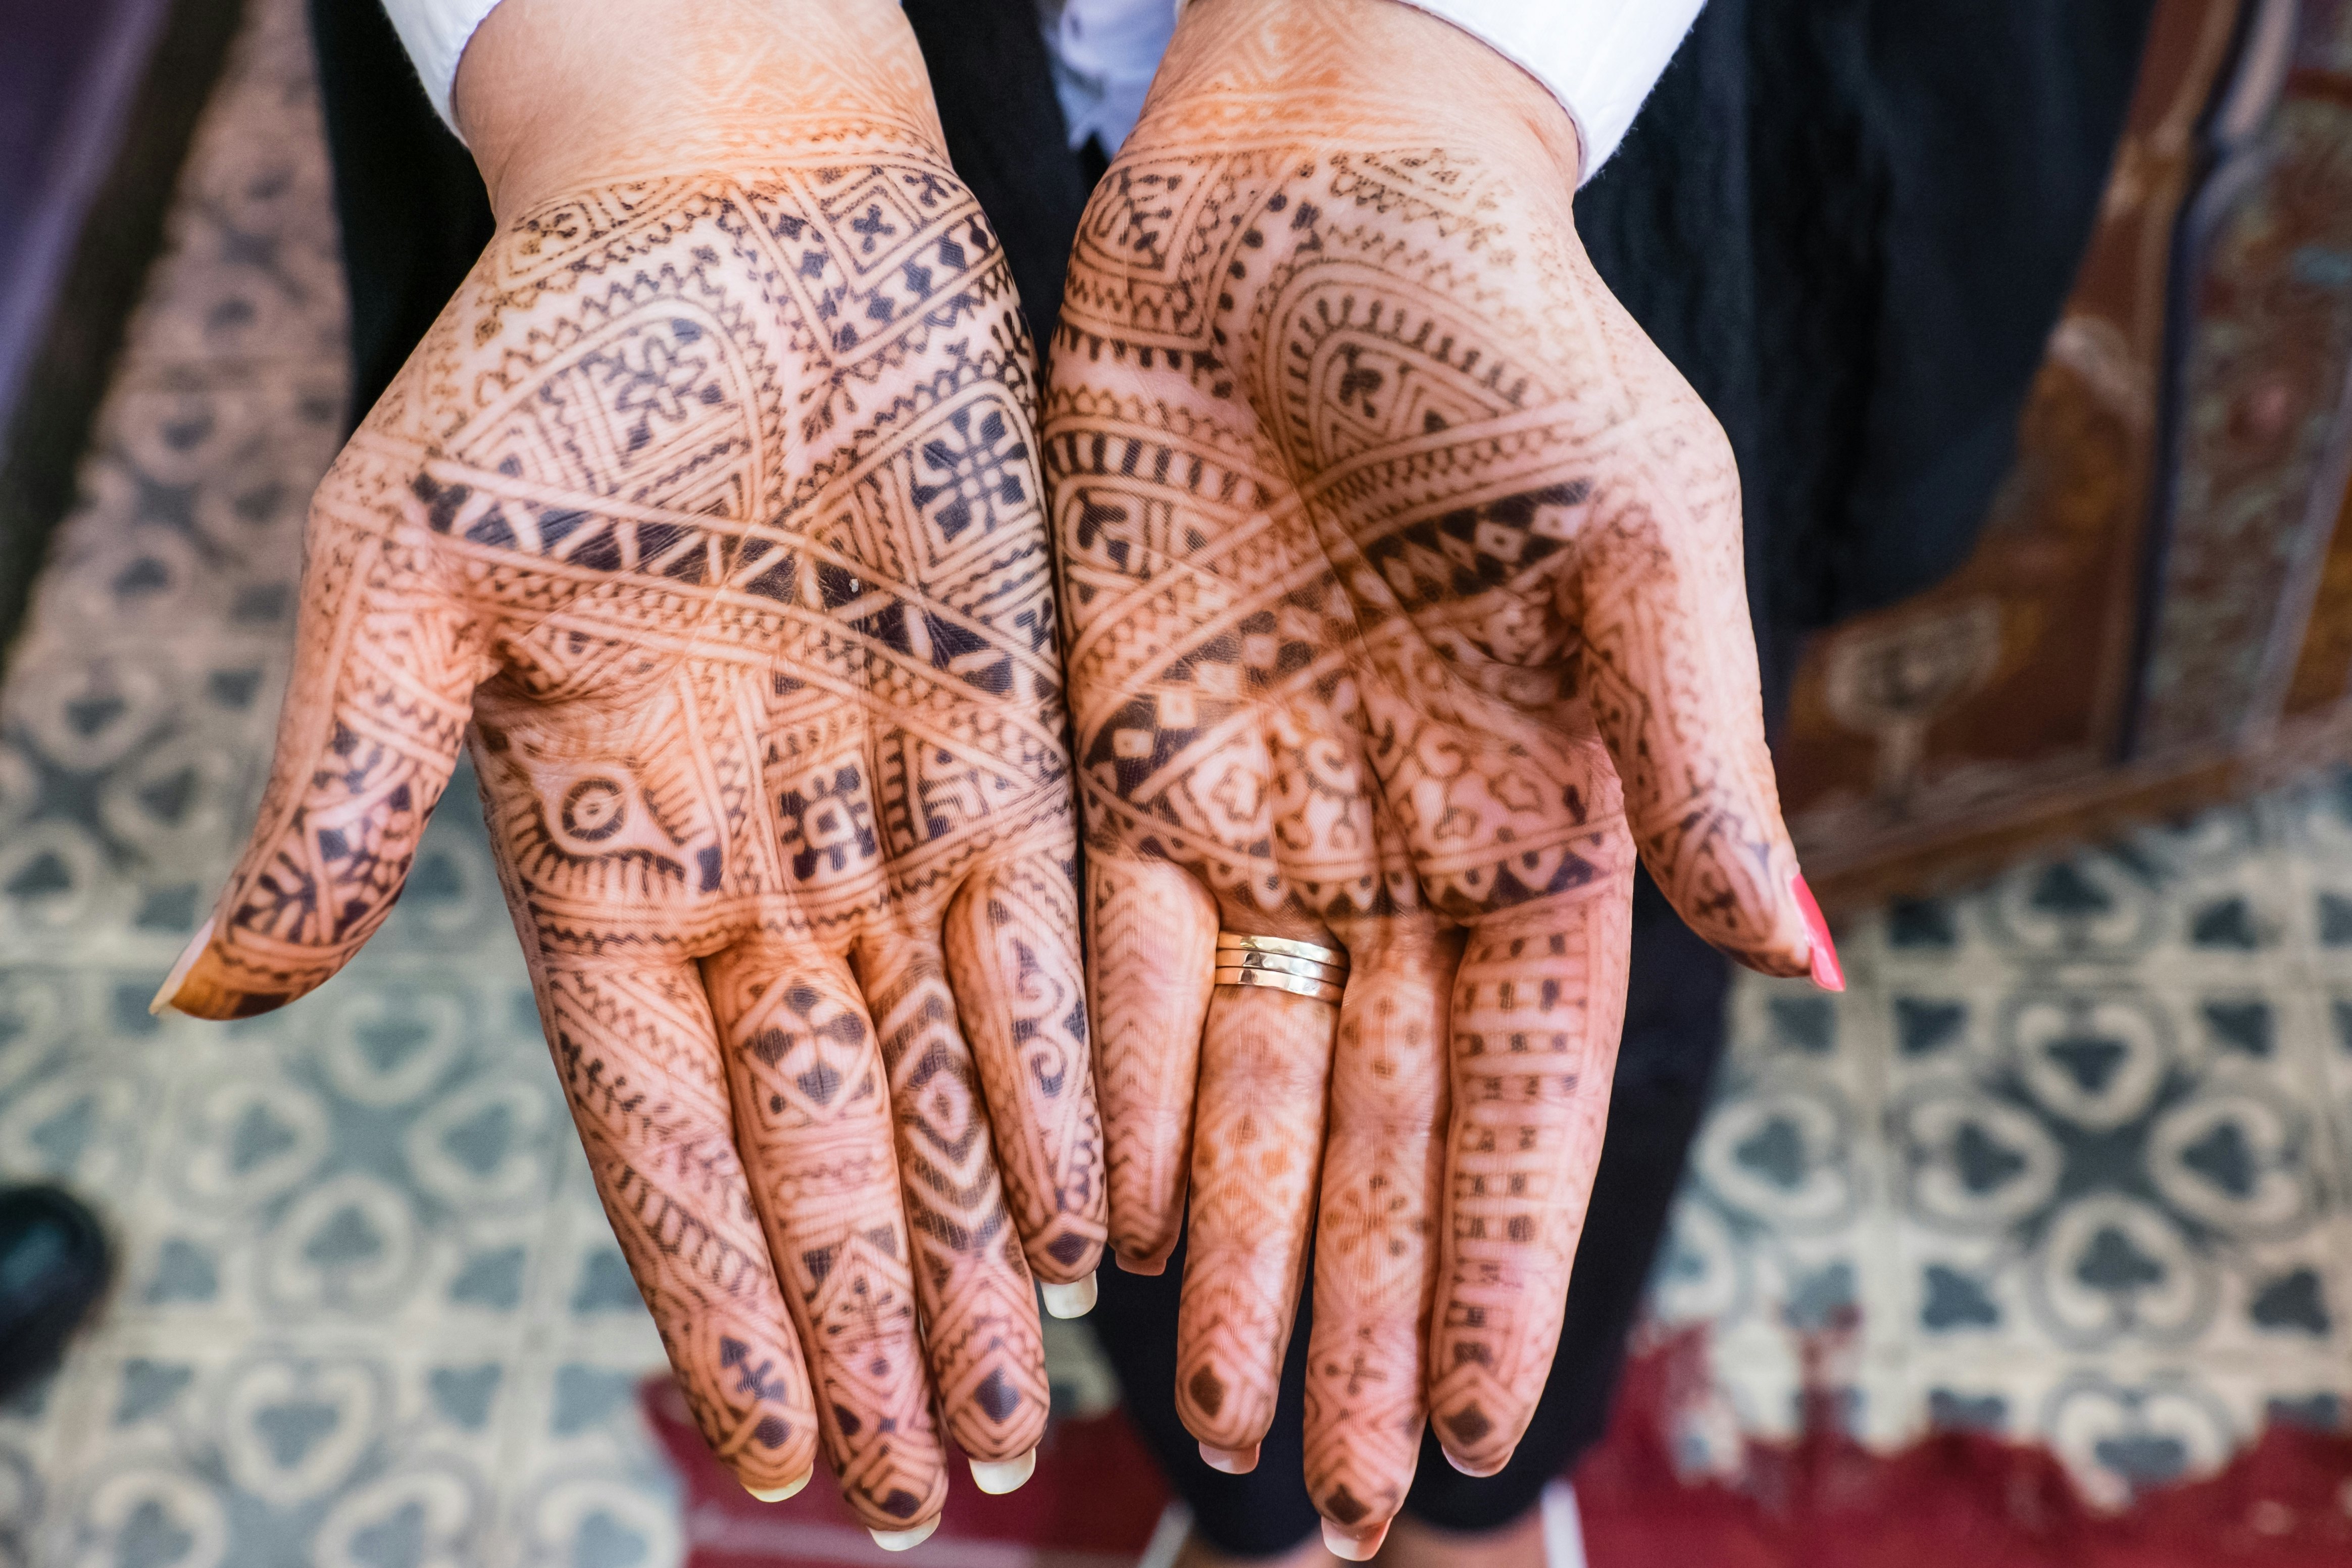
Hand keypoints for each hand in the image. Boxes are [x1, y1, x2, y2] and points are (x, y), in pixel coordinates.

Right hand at [154, 0, 1101, 1539]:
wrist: (740, 213)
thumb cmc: (550, 367)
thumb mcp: (406, 573)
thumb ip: (346, 788)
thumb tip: (219, 986)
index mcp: (599, 860)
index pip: (663, 1134)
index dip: (716, 1297)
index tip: (770, 1443)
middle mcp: (757, 874)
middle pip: (822, 1151)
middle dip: (874, 1324)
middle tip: (927, 1494)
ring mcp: (891, 820)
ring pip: (945, 1085)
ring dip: (982, 1254)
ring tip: (1024, 1416)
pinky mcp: (1016, 747)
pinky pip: (1047, 951)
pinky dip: (1071, 1082)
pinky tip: (1101, 1218)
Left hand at [1048, 0, 1831, 1552]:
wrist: (1306, 189)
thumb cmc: (1504, 335)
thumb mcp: (1637, 535)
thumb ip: (1698, 755)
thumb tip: (1806, 961)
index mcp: (1550, 818)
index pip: (1527, 1094)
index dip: (1498, 1260)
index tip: (1478, 1429)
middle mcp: (1400, 849)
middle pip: (1372, 1128)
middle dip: (1353, 1312)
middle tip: (1327, 1499)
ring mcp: (1256, 816)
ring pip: (1237, 1080)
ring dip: (1229, 1250)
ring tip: (1208, 1425)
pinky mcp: (1119, 760)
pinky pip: (1104, 963)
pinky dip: (1101, 1093)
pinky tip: (1094, 1232)